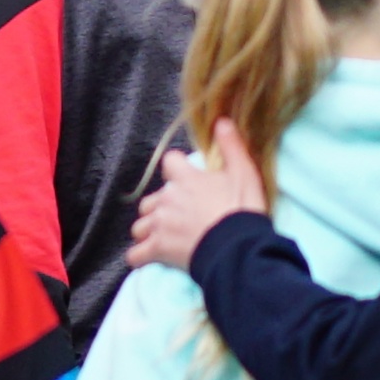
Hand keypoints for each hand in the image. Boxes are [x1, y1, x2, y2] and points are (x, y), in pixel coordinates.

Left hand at [126, 130, 272, 272]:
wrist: (237, 248)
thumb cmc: (242, 210)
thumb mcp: (244, 173)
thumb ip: (232, 146)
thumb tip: (222, 121)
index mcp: (185, 178)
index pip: (169, 162)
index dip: (176, 169)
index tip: (186, 179)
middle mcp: (167, 198)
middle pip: (150, 200)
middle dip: (160, 208)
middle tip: (178, 218)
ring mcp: (159, 225)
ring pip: (140, 226)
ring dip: (149, 231)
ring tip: (165, 239)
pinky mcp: (157, 249)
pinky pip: (135, 254)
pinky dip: (141, 256)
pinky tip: (150, 258)